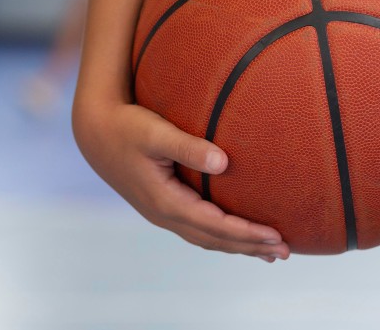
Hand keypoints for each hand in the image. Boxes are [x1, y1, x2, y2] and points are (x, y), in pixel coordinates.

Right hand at [73, 99, 290, 261]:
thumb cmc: (126, 126)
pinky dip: (220, 237)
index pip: (216, 226)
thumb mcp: (155, 132)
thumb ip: (188, 146)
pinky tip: (233, 234)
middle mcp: (164, 214)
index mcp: (166, 201)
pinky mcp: (160, 205)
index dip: (247, 233)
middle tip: (285, 251)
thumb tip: (224, 162)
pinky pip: (196, 230)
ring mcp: (161, 213)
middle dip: (249, 247)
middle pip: (214, 240)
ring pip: (205, 239)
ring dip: (237, 246)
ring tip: (268, 252)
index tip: (276, 236)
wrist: (94, 132)